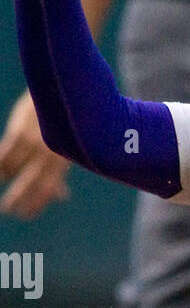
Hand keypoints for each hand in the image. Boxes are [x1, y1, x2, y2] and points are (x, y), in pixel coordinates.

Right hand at [0, 91, 70, 217]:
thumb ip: (60, 175)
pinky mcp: (20, 130)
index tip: (26, 215)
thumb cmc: (64, 126)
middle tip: (8, 210)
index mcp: (61, 160)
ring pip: (14, 167)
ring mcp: (34, 142)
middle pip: (32, 182)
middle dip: (19, 197)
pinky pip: (5, 153)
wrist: (62, 92)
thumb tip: (62, 197)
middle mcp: (49, 153)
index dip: (36, 203)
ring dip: (3, 178)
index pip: (47, 187)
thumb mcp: (65, 151)